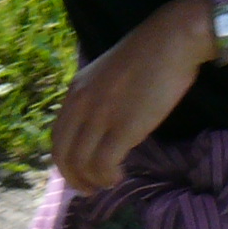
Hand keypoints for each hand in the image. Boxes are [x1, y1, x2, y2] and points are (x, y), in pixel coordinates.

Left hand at [51, 0, 212, 193]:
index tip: (80, 172)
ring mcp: (101, 115)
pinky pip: (103, 164)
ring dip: (92, 181)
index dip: (65, 161)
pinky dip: (107, 177)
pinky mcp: (123, 126)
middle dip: (73, 178)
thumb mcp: (106, 75)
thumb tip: (97, 128)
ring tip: (108, 182)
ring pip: (80, 163)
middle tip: (91, 188)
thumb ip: (96, 98)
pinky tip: (119, 175)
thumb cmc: (146, 57)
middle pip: (62, 154)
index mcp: (75, 91)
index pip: (56, 136)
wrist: (170, 40)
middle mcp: (81, 104)